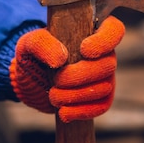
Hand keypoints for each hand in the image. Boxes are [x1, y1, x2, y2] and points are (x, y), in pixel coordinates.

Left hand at [9, 16, 124, 122]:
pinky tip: (64, 113)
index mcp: (90, 31)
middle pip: (108, 65)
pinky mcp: (100, 97)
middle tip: (56, 80)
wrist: (30, 80)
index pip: (114, 30)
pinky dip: (82, 111)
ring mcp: (104, 76)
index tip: (84, 50)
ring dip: (76, 95)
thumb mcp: (29, 43)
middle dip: (80, 76)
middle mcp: (103, 53)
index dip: (105, 41)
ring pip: (105, 87)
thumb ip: (42, 44)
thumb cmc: (33, 54)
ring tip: (53, 96)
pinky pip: (102, 106)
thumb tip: (61, 59)